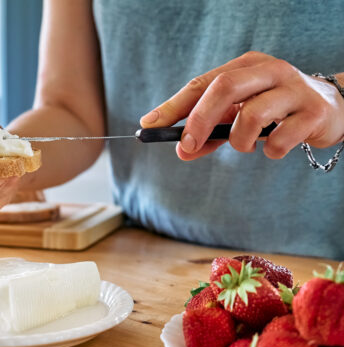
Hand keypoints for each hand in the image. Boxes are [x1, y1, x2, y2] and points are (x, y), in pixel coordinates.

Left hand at [139, 51, 343, 159]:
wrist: (331, 109)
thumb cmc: (275, 111)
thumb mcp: (239, 117)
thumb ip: (210, 133)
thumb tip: (182, 151)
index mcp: (245, 66)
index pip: (201, 84)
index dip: (173, 106)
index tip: (148, 125)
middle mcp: (269, 70)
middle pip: (224, 88)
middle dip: (198, 120)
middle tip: (187, 146)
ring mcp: (293, 89)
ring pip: (252, 115)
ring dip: (239, 141)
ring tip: (246, 147)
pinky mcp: (314, 112)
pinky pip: (281, 138)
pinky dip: (270, 151)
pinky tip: (274, 148)